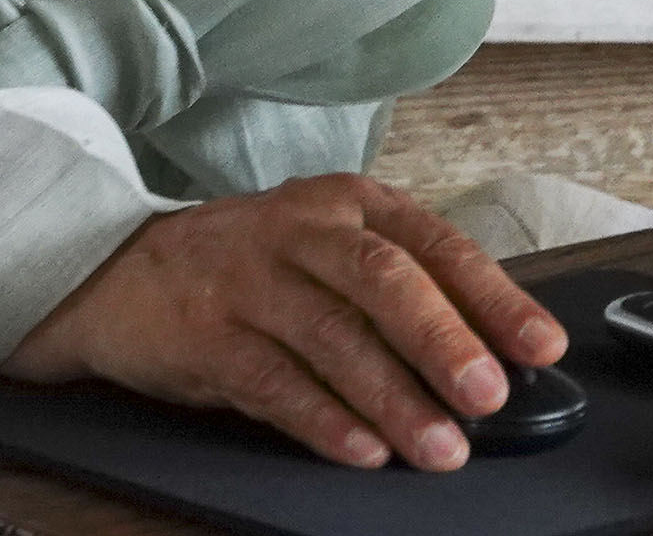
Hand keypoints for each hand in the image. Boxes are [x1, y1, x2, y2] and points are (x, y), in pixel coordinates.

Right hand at [5, 173, 568, 471]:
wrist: (114, 270)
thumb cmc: (248, 266)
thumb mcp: (323, 250)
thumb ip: (396, 290)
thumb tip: (489, 353)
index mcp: (346, 203)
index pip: (434, 243)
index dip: (493, 296)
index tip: (538, 345)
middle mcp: (300, 231)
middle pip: (383, 279)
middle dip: (443, 341)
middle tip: (489, 396)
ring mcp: (248, 280)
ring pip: (333, 337)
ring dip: (393, 399)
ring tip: (438, 448)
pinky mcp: (204, 334)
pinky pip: (271, 381)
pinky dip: (321, 419)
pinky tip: (361, 449)